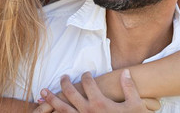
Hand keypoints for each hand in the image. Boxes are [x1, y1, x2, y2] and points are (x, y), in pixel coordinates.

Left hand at [35, 69, 159, 112]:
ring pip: (62, 108)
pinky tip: (49, 111)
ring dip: (51, 99)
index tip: (86, 74)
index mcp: (100, 103)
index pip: (88, 83)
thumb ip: (129, 88)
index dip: (86, 76)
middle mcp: (88, 111)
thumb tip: (125, 71)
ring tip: (43, 92)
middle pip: (70, 92)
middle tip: (63, 77)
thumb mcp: (136, 105)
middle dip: (65, 83)